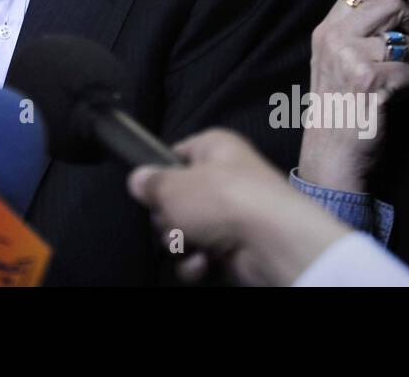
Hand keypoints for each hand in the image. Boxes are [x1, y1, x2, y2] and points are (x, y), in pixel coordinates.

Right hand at [128, 129, 350, 285]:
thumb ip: (150, 183)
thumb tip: (137, 179)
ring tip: (188, 243)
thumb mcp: (172, 185)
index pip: (176, 154)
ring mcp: (231, 213)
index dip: (160, 173)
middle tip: (174, 220)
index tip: (150, 189)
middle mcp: (225, 176)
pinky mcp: (235, 245)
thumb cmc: (220, 198)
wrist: (272, 241)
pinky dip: (197, 260)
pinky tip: (203, 262)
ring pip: (185, 227)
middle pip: (176, 197)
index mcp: (214, 147)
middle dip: (168, 215)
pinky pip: (201, 251)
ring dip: (179, 241)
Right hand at [296, 0, 408, 192]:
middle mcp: (333, 37)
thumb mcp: (339, 61)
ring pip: (403, 38)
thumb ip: (360, 32)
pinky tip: (393, 100)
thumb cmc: (343, 109)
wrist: (331, 154)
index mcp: (326, 29)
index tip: (405, 16)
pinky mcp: (368, 79)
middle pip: (390, 4)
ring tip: (399, 80)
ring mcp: (349, 56)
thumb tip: (403, 6)